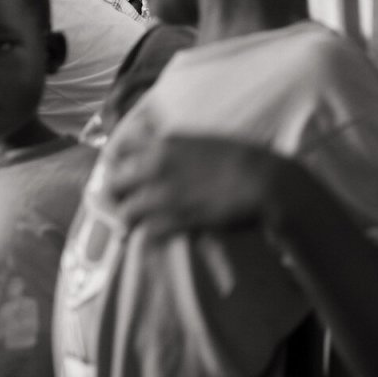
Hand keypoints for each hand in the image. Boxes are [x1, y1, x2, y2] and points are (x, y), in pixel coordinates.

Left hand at [103, 120, 289, 235]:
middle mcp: (155, 168)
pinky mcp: (175, 221)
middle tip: (124, 201)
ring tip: (134, 225)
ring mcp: (163, 196)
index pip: (119, 148)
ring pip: (126, 212)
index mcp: (163, 144)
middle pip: (114, 184)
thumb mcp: (202, 138)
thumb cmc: (241, 155)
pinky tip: (152, 237)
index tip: (121, 169)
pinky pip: (147, 232)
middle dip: (117, 194)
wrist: (263, 181)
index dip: (117, 161)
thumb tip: (156, 139)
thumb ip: (175, 143)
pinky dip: (148, 236)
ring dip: (130, 218)